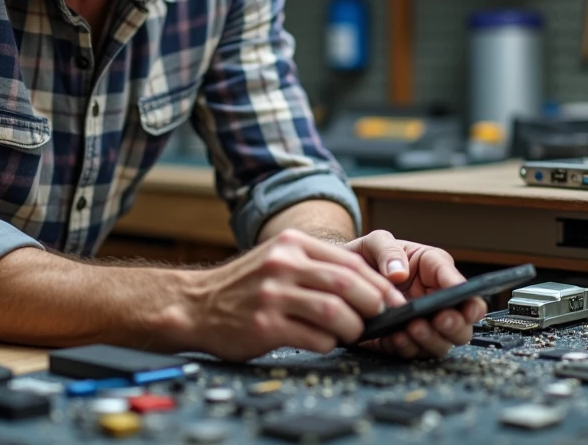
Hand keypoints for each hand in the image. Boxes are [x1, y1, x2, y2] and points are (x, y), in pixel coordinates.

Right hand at [186, 229, 406, 361]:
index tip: (393, 300)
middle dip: (373, 305)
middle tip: (381, 319)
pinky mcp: (265, 326)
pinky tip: (324, 342)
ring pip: (335, 312)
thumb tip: (369, 287)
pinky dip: (328, 344)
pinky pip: (314, 338)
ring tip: (352, 333)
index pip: (350, 260)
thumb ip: (317, 265)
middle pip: (348, 284)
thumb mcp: (278, 257)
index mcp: (291, 243)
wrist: (194, 305)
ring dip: (353, 328)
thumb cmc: (243, 285)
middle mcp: (283, 264)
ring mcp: (272, 295)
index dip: (378, 283)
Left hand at [341, 231, 486, 358]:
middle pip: (462, 322)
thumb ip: (387, 250)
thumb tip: (399, 273)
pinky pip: (413, 352)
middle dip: (455, 324)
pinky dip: (407, 348)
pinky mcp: (402, 341)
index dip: (467, 296)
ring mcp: (421, 323)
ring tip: (413, 328)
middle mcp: (433, 300)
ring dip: (431, 339)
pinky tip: (396, 338)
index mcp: (434, 270)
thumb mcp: (376, 241)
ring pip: (442, 343)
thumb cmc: (367, 256)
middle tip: (440, 318)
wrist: (343, 275)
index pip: (460, 285)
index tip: (461, 301)